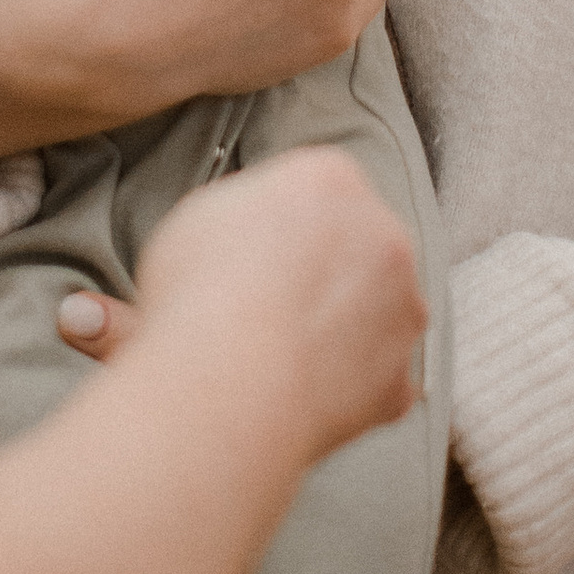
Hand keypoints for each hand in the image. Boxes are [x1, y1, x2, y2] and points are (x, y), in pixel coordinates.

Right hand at [137, 151, 426, 461]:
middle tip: (267, 305)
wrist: (229, 387)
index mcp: (331, 178)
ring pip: (376, 313)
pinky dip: (348, 390)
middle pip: (357, 245)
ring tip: (279, 355)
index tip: (254, 252)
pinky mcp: (402, 379)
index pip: (318, 187)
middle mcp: (384, 234)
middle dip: (323, 271)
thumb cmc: (198, 297)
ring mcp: (402, 309)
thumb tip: (171, 267)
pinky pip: (378, 381)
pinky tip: (301, 396)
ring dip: (343, 328)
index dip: (282, 224)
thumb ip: (221, 226)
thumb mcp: (186, 227)